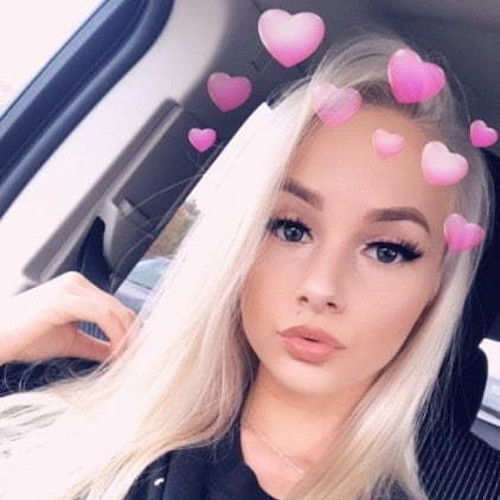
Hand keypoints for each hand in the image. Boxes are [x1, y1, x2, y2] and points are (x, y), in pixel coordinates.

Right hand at [0, 271, 137, 363]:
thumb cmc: (24, 338)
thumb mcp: (71, 342)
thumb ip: (97, 345)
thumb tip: (122, 354)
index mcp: (79, 288)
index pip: (115, 306)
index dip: (130, 329)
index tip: (135, 352)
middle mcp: (77, 282)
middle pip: (118, 306)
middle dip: (132, 332)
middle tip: (138, 356)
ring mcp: (71, 287)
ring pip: (113, 309)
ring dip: (126, 335)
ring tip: (128, 357)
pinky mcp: (64, 298)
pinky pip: (101, 314)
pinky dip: (114, 333)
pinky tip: (116, 351)